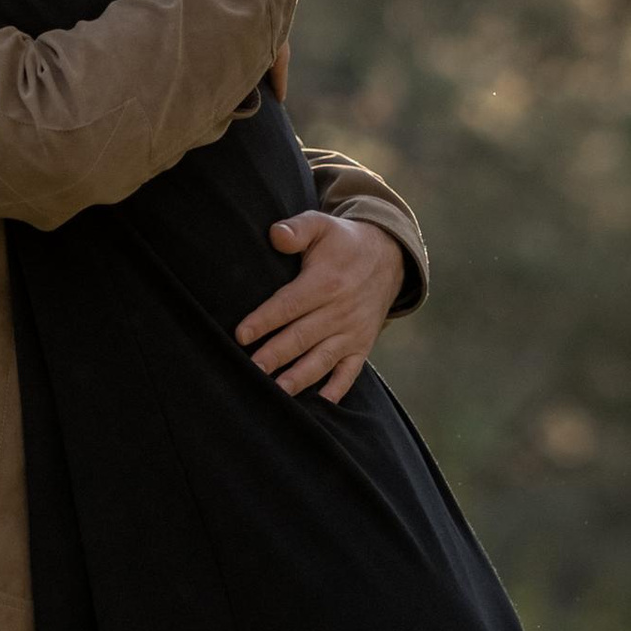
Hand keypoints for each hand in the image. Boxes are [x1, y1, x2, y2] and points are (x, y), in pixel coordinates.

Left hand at [235, 210, 405, 403]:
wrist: (388, 258)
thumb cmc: (343, 243)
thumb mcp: (321, 226)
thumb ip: (297, 229)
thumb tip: (275, 235)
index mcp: (326, 282)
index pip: (290, 304)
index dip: (265, 319)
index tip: (241, 334)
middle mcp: (340, 311)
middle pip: (302, 337)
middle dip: (275, 355)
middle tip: (251, 370)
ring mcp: (352, 332)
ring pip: (322, 359)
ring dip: (300, 378)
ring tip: (277, 393)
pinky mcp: (362, 346)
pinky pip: (350, 372)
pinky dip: (337, 389)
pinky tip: (321, 404)